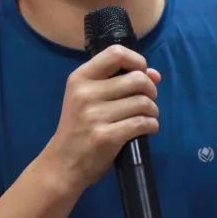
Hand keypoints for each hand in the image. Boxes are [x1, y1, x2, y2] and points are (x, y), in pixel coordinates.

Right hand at [40, 45, 160, 194]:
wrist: (62, 164)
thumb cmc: (78, 128)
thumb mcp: (88, 98)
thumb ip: (119, 81)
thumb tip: (154, 74)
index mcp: (80, 78)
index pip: (116, 53)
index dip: (137, 61)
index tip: (141, 73)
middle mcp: (85, 93)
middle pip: (137, 79)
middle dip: (151, 90)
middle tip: (147, 100)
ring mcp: (95, 116)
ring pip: (143, 102)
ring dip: (153, 110)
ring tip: (147, 117)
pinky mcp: (106, 137)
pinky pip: (142, 123)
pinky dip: (152, 125)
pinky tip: (147, 128)